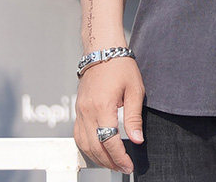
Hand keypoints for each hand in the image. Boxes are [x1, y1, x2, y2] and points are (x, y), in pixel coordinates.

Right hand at [73, 57, 144, 173]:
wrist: (102, 49)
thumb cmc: (120, 65)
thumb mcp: (135, 89)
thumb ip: (134, 117)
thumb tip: (137, 140)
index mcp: (102, 107)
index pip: (110, 141)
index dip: (120, 157)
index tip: (129, 165)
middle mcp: (87, 112)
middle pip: (95, 147)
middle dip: (109, 162)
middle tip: (123, 168)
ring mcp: (80, 111)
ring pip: (84, 144)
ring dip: (97, 157)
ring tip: (112, 162)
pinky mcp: (78, 109)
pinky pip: (78, 135)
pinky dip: (88, 147)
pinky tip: (98, 150)